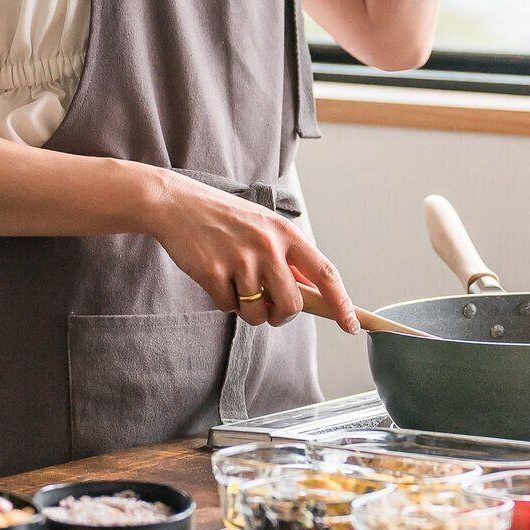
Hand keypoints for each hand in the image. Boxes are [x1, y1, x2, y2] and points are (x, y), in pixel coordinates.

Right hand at [143, 170, 359, 332]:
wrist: (177, 204)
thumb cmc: (223, 217)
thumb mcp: (263, 225)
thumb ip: (285, 255)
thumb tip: (308, 293)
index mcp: (285, 233)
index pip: (324, 273)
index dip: (341, 303)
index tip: (352, 325)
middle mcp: (267, 246)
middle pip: (291, 306)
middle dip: (281, 317)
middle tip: (268, 308)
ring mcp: (240, 260)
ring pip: (258, 314)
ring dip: (249, 312)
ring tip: (237, 286)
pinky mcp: (212, 272)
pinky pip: (228, 308)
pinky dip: (223, 301)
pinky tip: (216, 277)